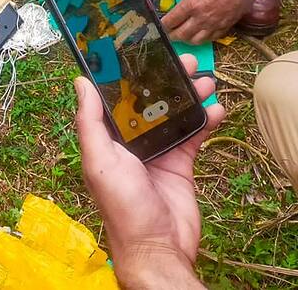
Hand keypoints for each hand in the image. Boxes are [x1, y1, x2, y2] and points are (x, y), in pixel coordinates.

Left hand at [75, 53, 222, 289]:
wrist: (158, 247)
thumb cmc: (122, 207)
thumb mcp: (99, 160)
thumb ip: (90, 122)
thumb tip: (80, 83)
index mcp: (107, 138)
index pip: (117, 97)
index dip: (131, 74)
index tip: (145, 50)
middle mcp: (131, 141)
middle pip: (150, 100)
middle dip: (168, 79)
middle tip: (187, 60)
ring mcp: (158, 151)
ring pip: (175, 113)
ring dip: (190, 95)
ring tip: (205, 79)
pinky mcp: (181, 163)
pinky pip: (194, 135)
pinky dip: (206, 119)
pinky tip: (217, 108)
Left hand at [162, 0, 254, 44]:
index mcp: (191, 4)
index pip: (172, 20)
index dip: (164, 24)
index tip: (161, 24)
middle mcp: (200, 17)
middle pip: (181, 34)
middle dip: (172, 35)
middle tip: (169, 33)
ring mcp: (213, 24)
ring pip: (195, 40)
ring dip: (186, 40)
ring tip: (184, 36)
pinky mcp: (224, 27)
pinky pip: (211, 39)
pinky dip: (203, 39)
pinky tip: (200, 35)